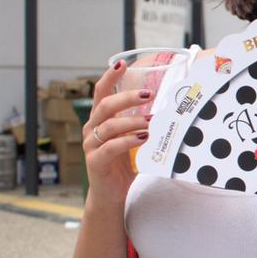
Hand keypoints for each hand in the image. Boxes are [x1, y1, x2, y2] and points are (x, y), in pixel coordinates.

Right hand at [82, 64, 150, 202]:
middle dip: (127, 97)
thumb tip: (165, 108)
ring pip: (109, 125)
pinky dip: (128, 141)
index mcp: (99, 120)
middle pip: (106, 106)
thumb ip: (139, 123)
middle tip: (148, 94)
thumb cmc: (122, 164)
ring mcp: (91, 145)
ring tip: (151, 121)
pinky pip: (111, 147)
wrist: (110, 194)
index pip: (100, 92)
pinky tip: (143, 138)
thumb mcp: (131, 139)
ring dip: (132, 121)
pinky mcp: (95, 161)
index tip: (121, 63)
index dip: (109, 76)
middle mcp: (92, 129)